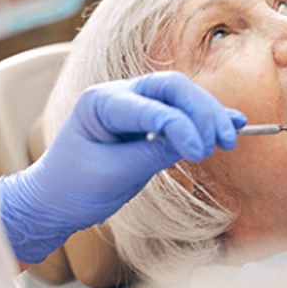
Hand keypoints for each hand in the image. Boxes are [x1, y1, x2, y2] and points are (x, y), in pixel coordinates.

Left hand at [0, 72, 245, 262]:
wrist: (54, 199)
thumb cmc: (72, 187)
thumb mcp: (112, 174)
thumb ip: (152, 155)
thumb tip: (194, 143)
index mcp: (101, 103)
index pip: (153, 108)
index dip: (182, 128)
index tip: (201, 153)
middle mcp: (120, 95)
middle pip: (173, 88)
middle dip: (203, 112)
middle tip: (223, 142)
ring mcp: (135, 105)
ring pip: (182, 97)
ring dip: (209, 115)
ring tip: (232, 136)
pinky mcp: (147, 122)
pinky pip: (182, 113)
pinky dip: (206, 119)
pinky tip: (232, 123)